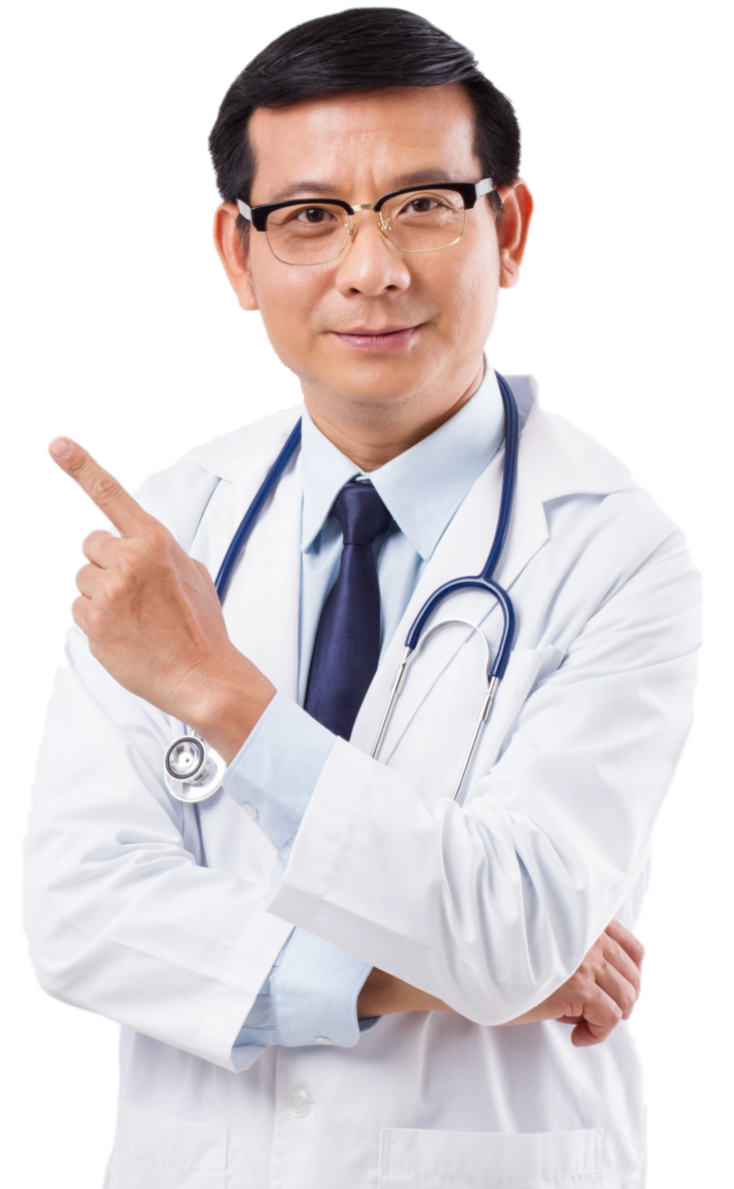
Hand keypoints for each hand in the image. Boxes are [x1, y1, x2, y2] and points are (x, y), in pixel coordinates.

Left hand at [47, 435, 274, 758]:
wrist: (202, 676)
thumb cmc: (200, 628)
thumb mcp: (193, 574)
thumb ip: (160, 553)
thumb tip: (138, 549)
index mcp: (155, 542)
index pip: (111, 495)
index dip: (81, 466)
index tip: (58, 445)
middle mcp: (128, 561)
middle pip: (91, 545)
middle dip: (106, 563)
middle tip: (133, 590)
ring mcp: (108, 593)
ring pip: (83, 579)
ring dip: (100, 594)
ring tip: (133, 617)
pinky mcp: (93, 624)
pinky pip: (79, 610)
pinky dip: (97, 621)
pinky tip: (124, 634)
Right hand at [359, 919, 643, 1048]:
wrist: (471, 963)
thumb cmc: (499, 953)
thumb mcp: (544, 940)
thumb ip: (574, 947)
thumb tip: (599, 987)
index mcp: (584, 918)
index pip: (632, 948)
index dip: (628, 976)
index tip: (609, 993)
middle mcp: (590, 933)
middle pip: (632, 976)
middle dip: (620, 1000)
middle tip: (595, 1015)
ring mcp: (586, 958)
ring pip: (625, 998)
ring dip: (608, 1017)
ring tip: (582, 1024)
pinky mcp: (578, 986)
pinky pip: (609, 1018)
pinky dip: (598, 1033)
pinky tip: (575, 1036)